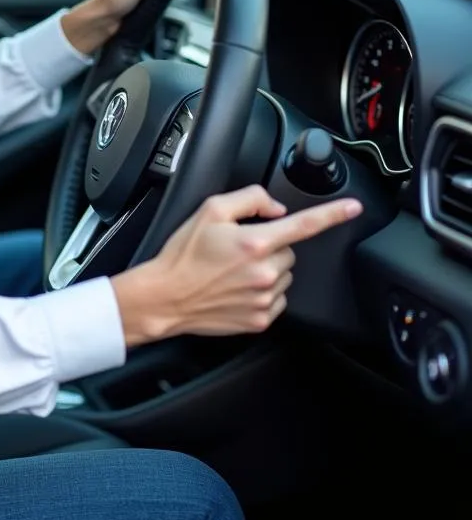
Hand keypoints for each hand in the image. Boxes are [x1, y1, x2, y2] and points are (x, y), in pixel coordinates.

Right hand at [110, 186, 362, 346]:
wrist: (166, 295)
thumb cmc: (183, 254)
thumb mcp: (209, 210)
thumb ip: (248, 200)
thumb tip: (276, 208)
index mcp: (255, 242)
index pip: (304, 225)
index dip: (333, 214)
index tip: (354, 208)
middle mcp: (265, 272)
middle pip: (288, 251)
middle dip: (270, 246)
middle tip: (239, 250)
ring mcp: (264, 299)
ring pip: (284, 276)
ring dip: (267, 270)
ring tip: (233, 271)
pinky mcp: (260, 320)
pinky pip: (277, 299)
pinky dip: (263, 292)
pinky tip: (237, 288)